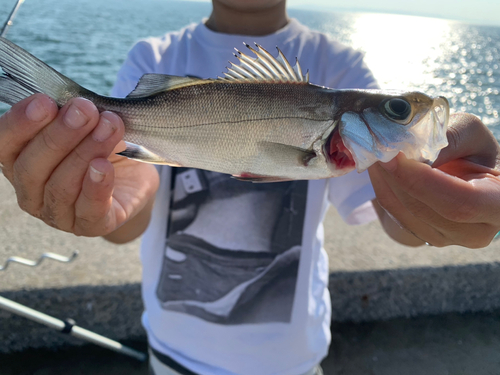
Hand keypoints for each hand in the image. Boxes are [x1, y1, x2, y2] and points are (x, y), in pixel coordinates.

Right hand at [0, 93, 158, 237]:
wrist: (135, 179)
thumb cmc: (102, 148)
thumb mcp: (86, 127)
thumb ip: (74, 118)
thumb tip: (76, 106)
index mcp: (20, 162)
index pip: (5, 144)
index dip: (21, 123)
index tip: (44, 102)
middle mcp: (32, 192)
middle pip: (32, 167)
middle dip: (59, 135)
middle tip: (85, 111)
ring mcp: (58, 214)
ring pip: (61, 187)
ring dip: (85, 153)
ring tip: (108, 128)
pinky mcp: (91, 225)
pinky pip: (89, 210)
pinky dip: (96, 186)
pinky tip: (104, 167)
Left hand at [368, 113, 499, 247]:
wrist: (461, 173)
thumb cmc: (470, 149)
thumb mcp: (469, 132)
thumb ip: (448, 137)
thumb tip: (414, 154)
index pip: (462, 203)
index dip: (423, 181)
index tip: (394, 156)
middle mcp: (477, 231)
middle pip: (425, 209)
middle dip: (394, 176)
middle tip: (375, 147)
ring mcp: (446, 239)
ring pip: (403, 211)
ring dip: (382, 179)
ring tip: (375, 151)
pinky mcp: (420, 237)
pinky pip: (392, 212)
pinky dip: (381, 187)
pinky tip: (378, 167)